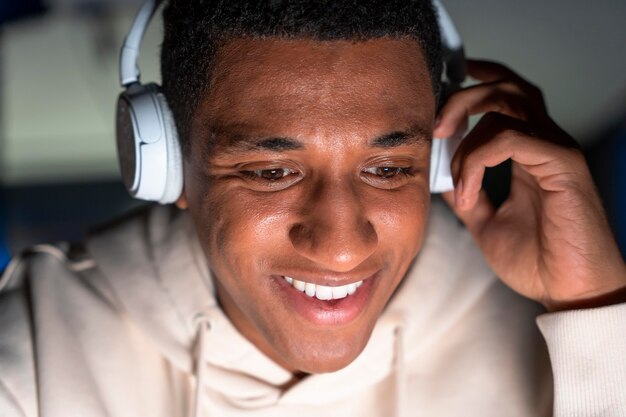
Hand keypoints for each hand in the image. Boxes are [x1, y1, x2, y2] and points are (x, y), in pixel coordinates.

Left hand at [436, 59, 625, 310]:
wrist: (570, 292)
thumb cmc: (538, 261)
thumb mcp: (486, 223)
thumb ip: (465, 194)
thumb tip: (439, 176)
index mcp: (530, 152)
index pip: (509, 97)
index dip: (482, 79)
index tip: (449, 79)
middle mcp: (545, 143)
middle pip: (507, 88)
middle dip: (464, 97)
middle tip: (436, 126)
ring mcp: (556, 150)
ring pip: (509, 103)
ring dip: (467, 131)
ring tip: (451, 169)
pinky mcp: (562, 164)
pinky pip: (511, 138)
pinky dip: (477, 159)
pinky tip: (467, 190)